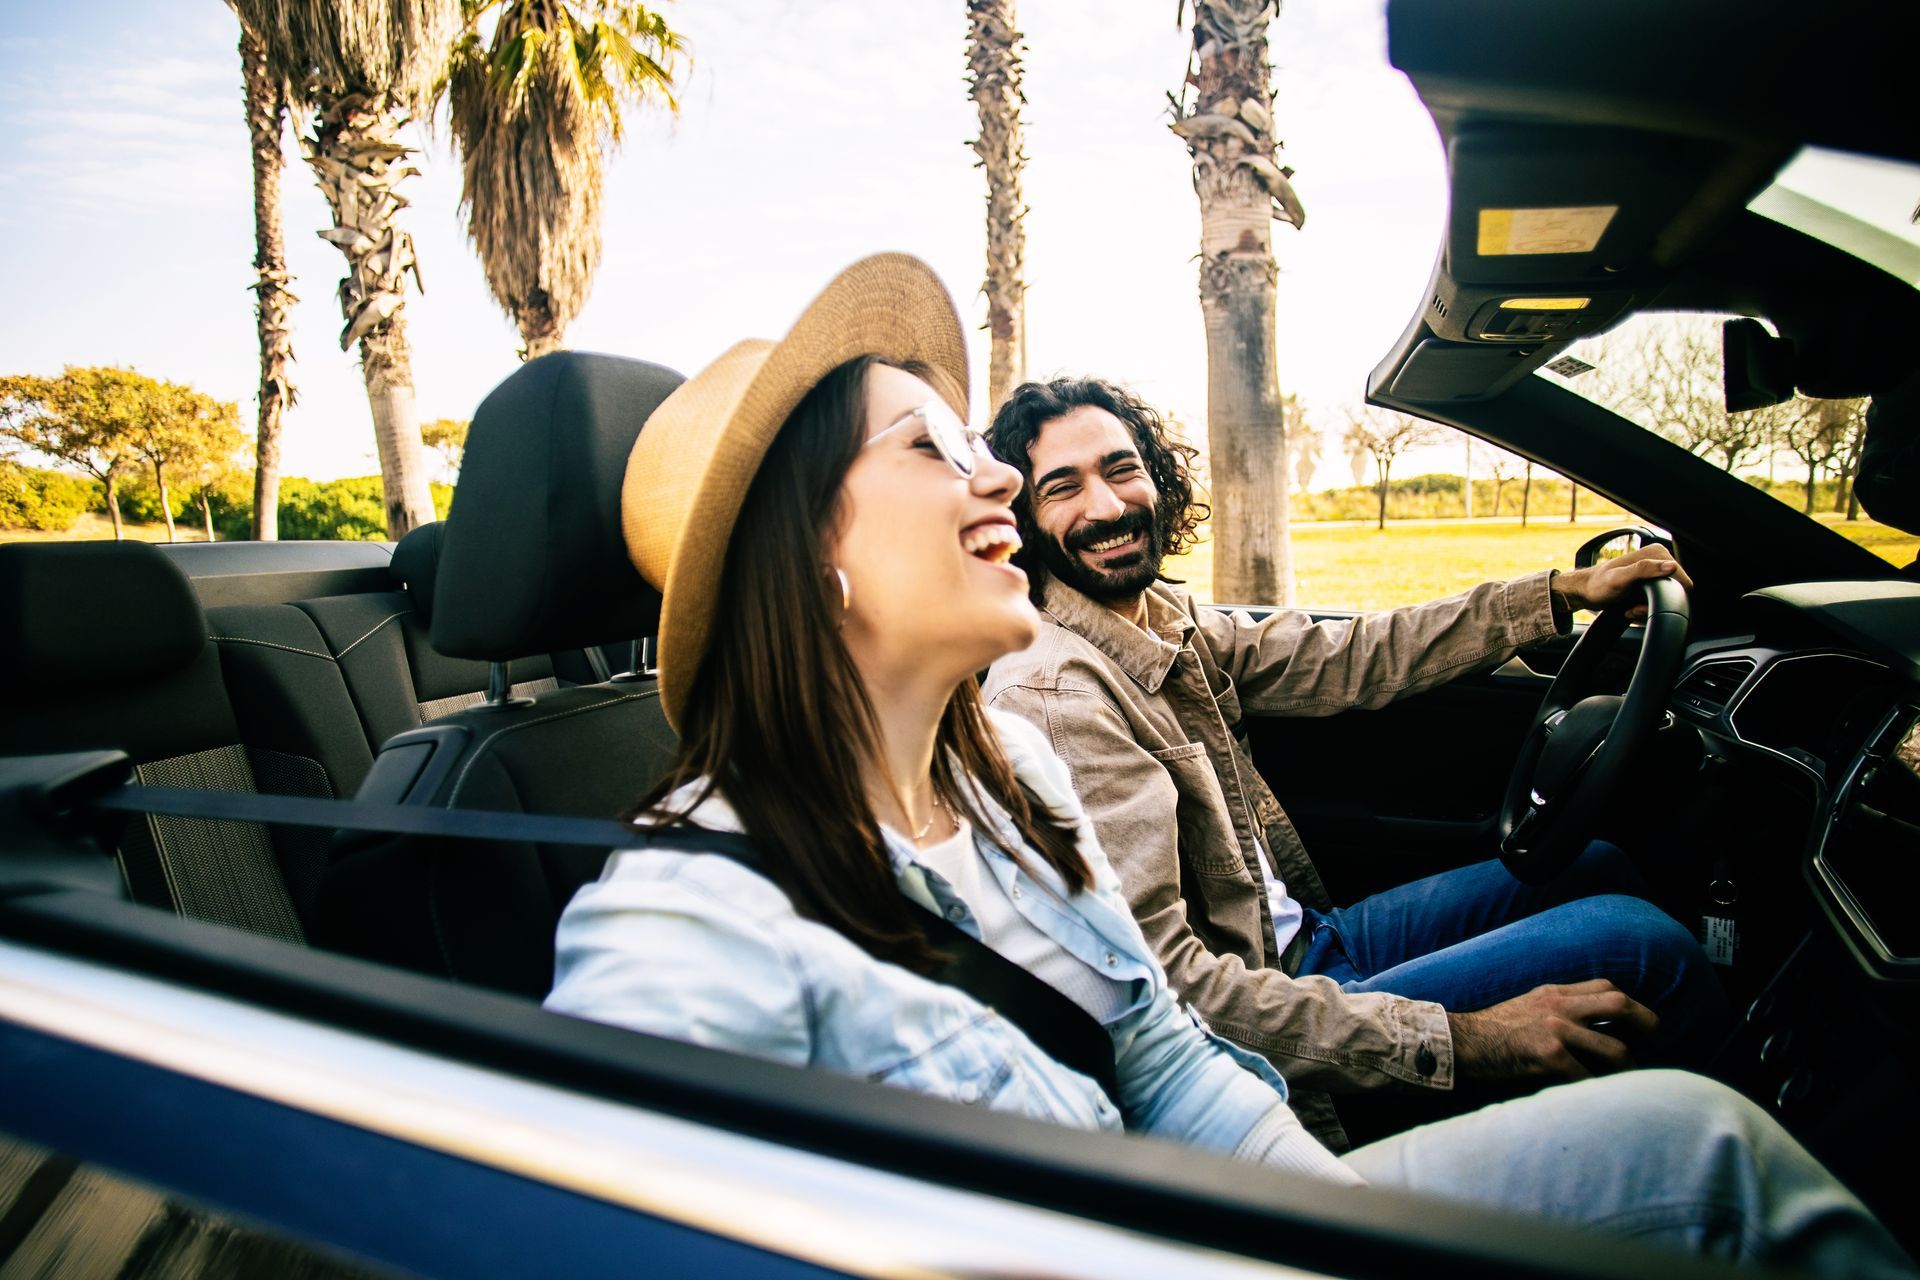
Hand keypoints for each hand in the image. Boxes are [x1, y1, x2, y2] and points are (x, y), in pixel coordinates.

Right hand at [1448, 979, 1657, 1082]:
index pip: (1605, 987)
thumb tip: (1587, 1027)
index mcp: (1553, 993)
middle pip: (1619, 1004)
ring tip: (1631, 1082)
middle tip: (1658, 1040)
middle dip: (1647, 1022)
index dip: (1631, 1003)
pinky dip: (1598, 1090)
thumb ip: (1555, 1010)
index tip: (1642, 1022)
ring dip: (1628, 1069)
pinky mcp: (1550, 1056)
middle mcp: (1559, 1006)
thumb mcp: (1525, 1007)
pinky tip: (1600, 1099)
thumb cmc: (1490, 1032)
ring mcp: (1556, 1030)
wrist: (1459, 1044)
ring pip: (1615, 1047)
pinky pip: (1589, 1077)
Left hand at [1552, 544, 1692, 620]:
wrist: (1584, 592)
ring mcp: (1654, 573)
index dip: (1667, 596)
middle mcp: (1658, 561)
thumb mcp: (1620, 578)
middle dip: (1655, 604)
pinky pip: (1656, 601)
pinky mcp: (1649, 584)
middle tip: (1634, 607)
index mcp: (1657, 554)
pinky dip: (1645, 608)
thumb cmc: (1598, 585)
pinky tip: (1631, 608)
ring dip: (1648, 608)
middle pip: (1674, 592)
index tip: (1645, 601)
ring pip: (1665, 599)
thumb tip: (1670, 566)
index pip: (1682, 580)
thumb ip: (1644, 570)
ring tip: (1631, 608)